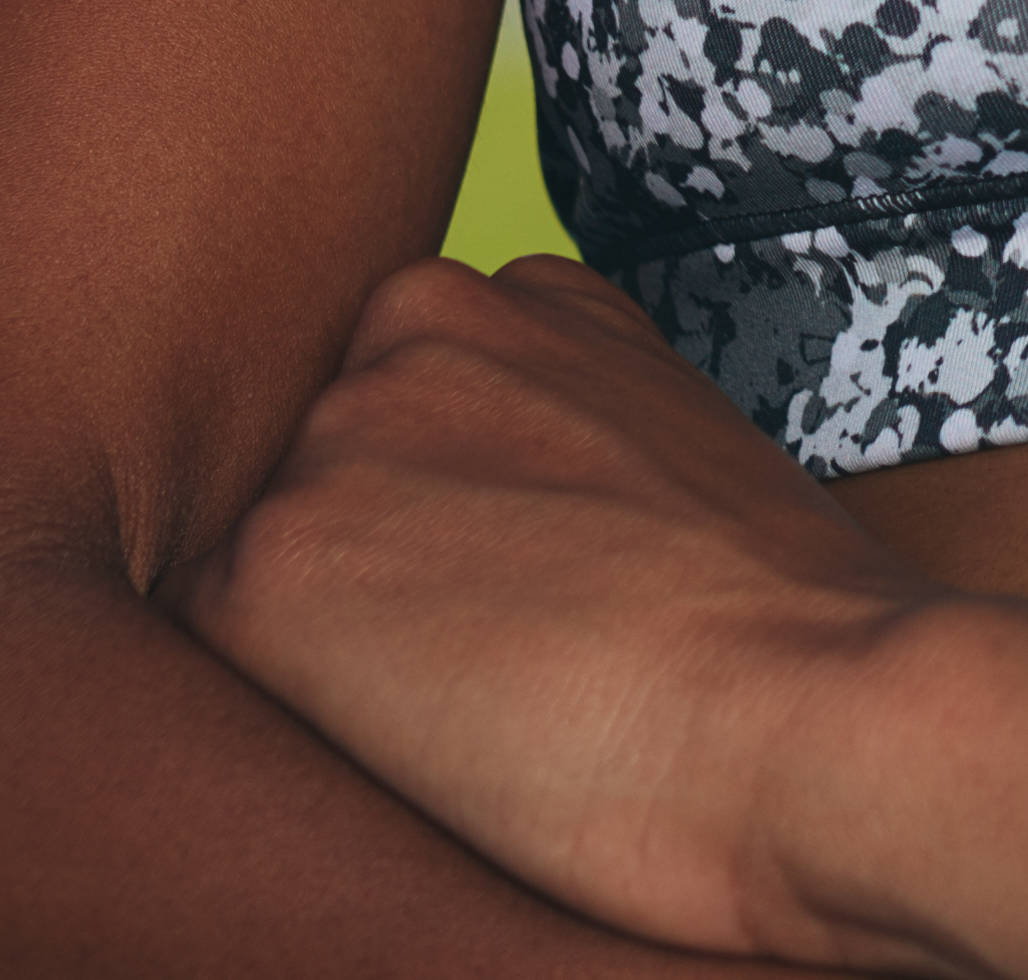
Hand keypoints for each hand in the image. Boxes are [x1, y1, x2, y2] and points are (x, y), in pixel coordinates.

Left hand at [187, 254, 928, 957]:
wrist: (818, 712)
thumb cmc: (786, 624)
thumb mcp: (683, 440)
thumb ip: (569, 411)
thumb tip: (492, 493)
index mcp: (526, 293)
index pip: (411, 402)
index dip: (458, 509)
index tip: (534, 577)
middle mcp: (412, 329)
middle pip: (327, 468)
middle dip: (379, 553)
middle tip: (502, 645)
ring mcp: (332, 440)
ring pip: (269, 554)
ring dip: (325, 630)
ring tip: (466, 698)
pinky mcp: (267, 569)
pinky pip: (209, 644)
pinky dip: (278, 704)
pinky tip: (399, 734)